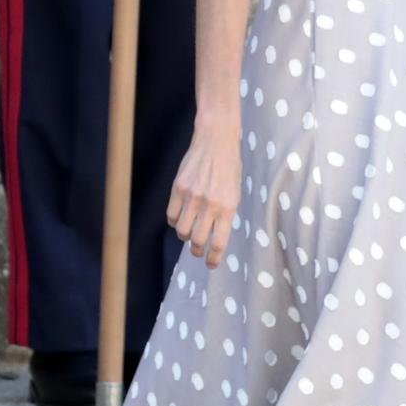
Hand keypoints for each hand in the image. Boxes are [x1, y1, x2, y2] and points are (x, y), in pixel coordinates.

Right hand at [166, 127, 241, 268]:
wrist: (216, 141)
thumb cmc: (229, 168)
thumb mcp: (235, 193)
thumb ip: (225, 215)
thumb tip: (213, 237)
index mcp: (228, 207)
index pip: (218, 242)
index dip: (213, 258)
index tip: (211, 264)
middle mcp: (209, 204)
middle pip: (197, 241)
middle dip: (196, 250)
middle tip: (197, 251)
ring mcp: (192, 197)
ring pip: (181, 231)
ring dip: (184, 236)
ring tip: (189, 232)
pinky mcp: (178, 188)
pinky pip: (171, 215)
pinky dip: (174, 222)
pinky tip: (180, 218)